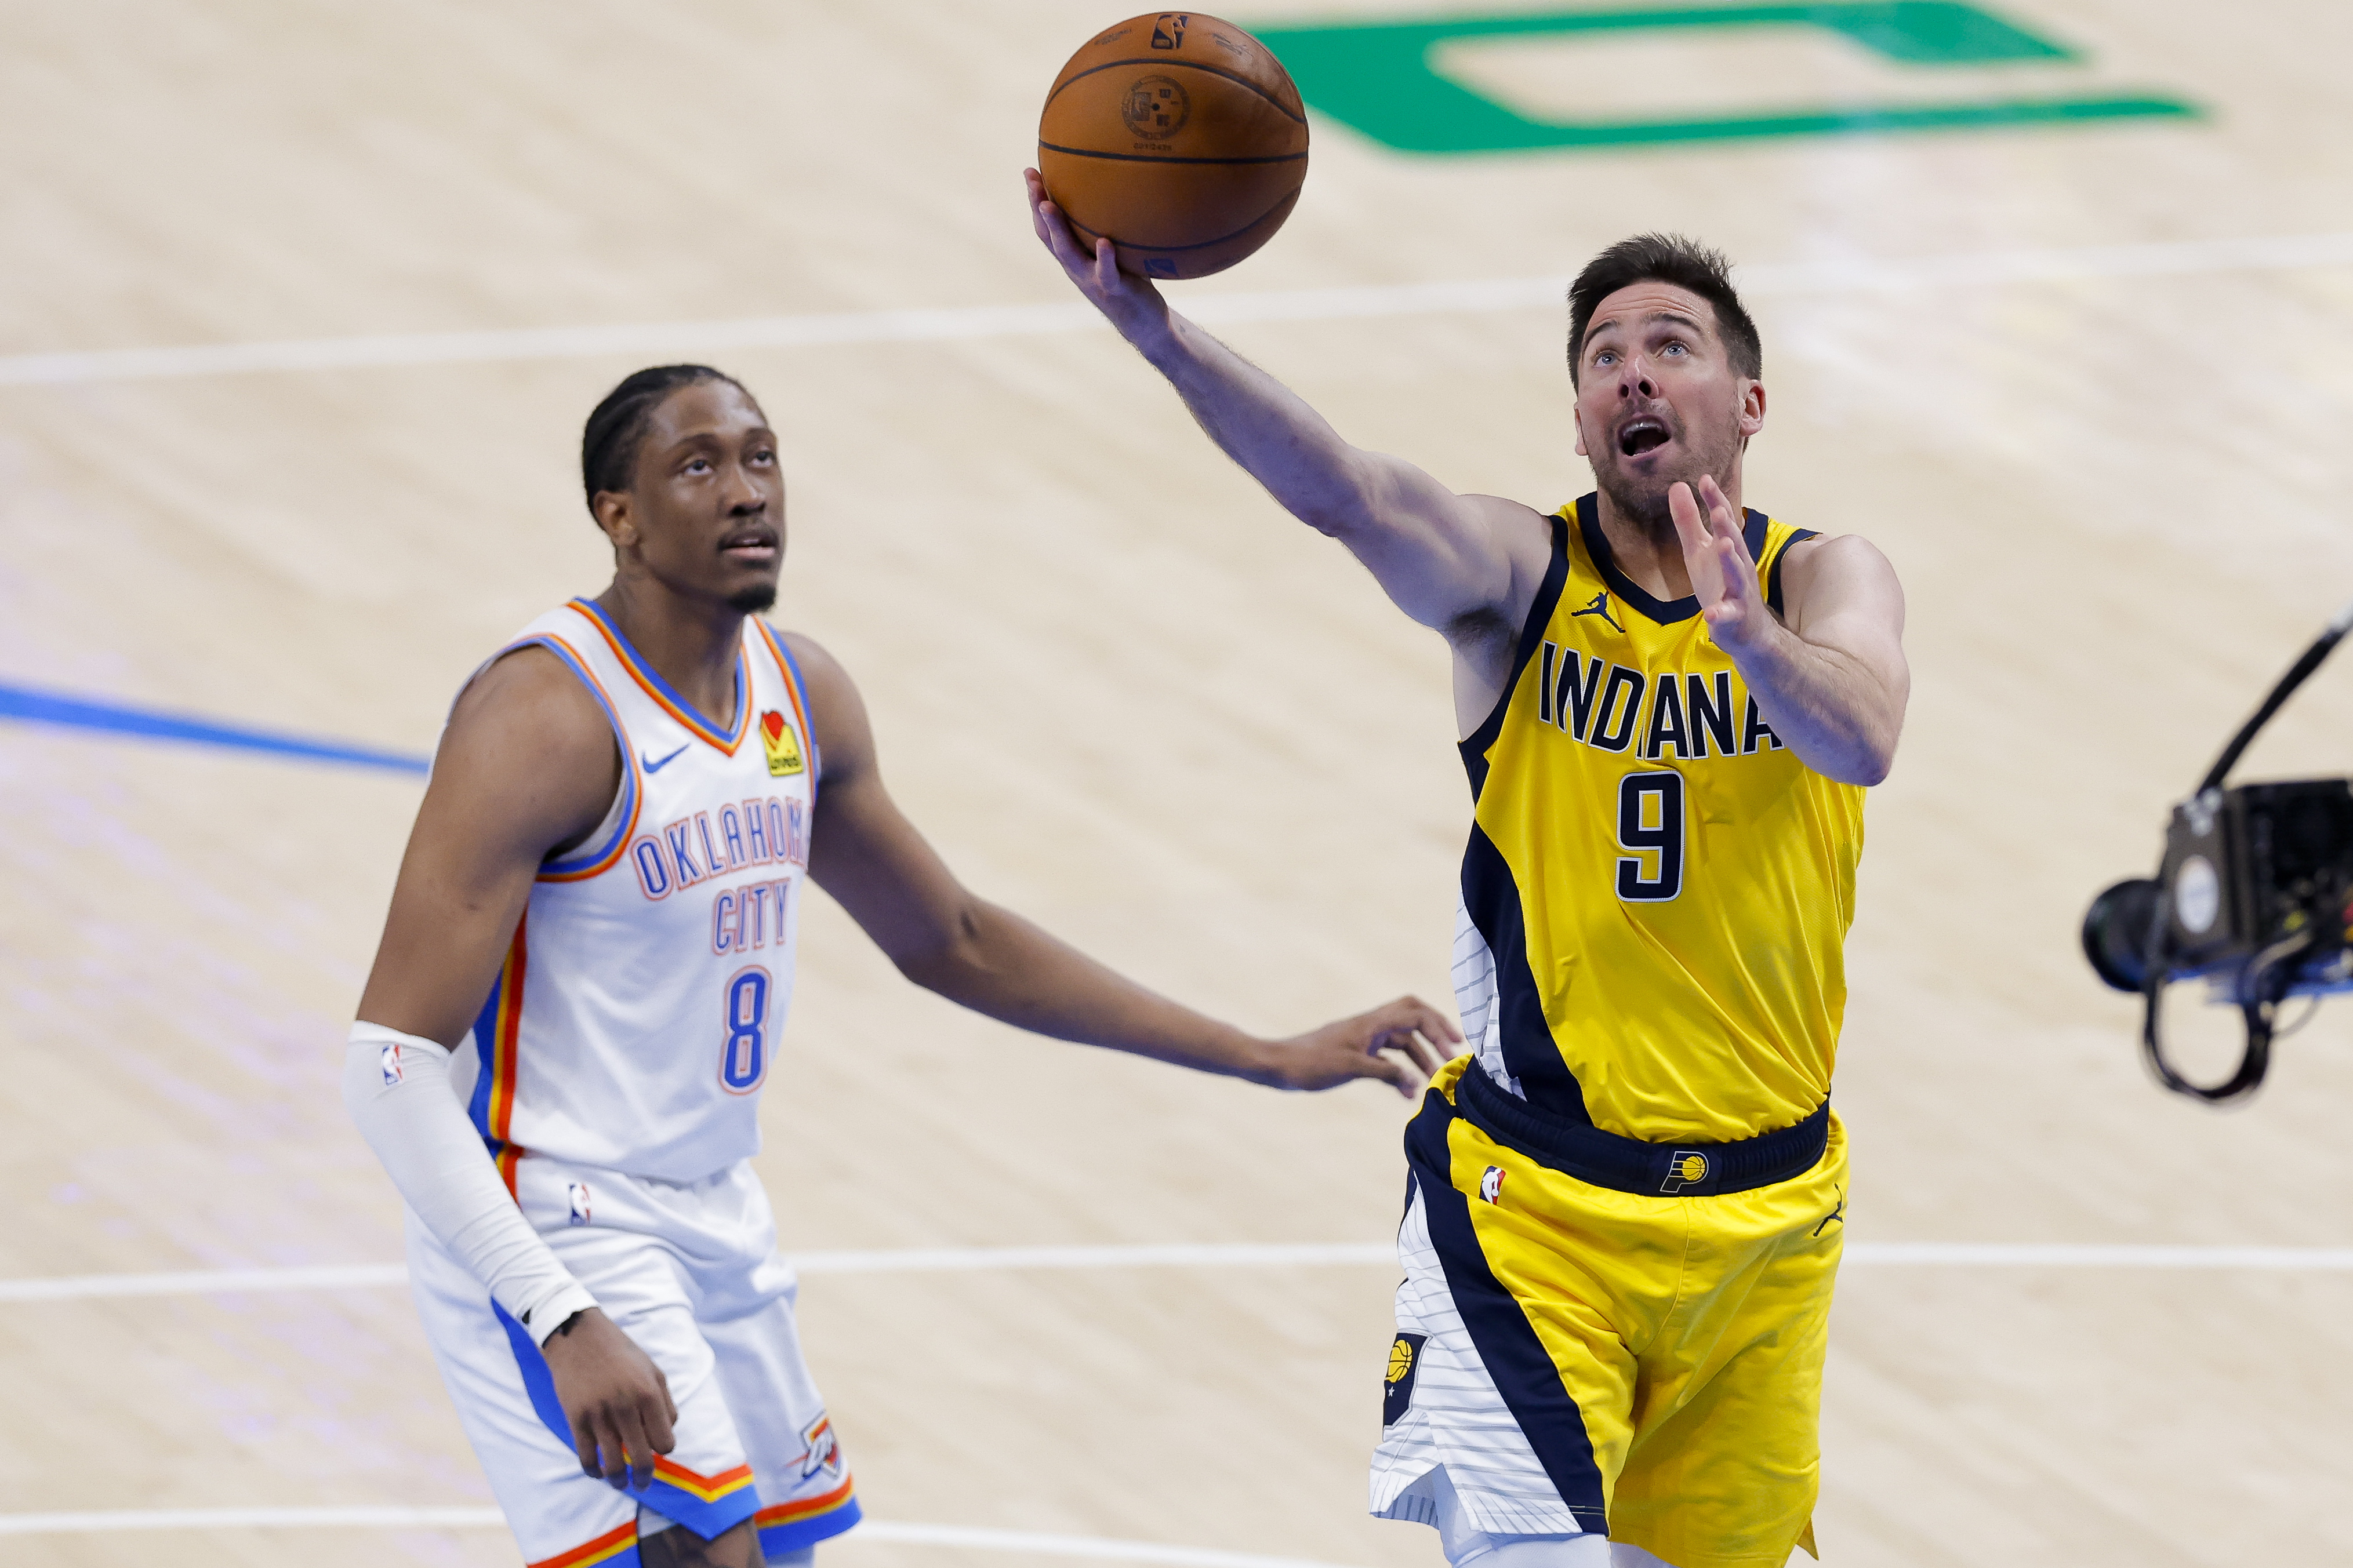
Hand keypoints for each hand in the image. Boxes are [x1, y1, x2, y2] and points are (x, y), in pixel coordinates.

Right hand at [539, 1308, 677, 1488]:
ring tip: (620, 1483)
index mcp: (649, 1394)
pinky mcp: (576, 1419)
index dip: (662, 1449)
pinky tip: (598, 1472)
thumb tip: (666, 1436)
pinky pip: (586, 1457)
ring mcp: (599, 1415)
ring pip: (613, 1464)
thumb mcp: (653, 1371)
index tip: (656, 1447)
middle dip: (645, 1478)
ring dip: (618, 1481)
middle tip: (643, 1484)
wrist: (579, 1337)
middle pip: (642, 1459)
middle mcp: (626, 1407)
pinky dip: (594, 1471)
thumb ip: (665, 1404)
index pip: (665, 1442)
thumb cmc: (621, 1353)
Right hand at [1025, 167, 1169, 342]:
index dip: (1036, 200)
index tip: (1030, 171)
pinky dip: (1104, 258)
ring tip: (1048, 204)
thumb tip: (1120, 185)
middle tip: (1032, 179)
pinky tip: (1105, 242)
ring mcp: (1091, 279)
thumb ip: (1110, 225)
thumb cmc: (1131, 279)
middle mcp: (1076, 267)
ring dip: (1057, 228)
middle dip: (1037, 205)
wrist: (1144, 324)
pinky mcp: (1113, 290)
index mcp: (1074, 256)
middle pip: (1048, 235)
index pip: (1047, 226)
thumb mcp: (1116, 250)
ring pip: (1067, 253)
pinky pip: (1106, 273)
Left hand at [1257, 996, 1460, 1098]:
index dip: (1438, 1027)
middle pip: (1412, 1019)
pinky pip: (1386, 1058)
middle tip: (1451, 1053)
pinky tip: (1404, 1092)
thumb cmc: (1310, 1064)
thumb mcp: (1351, 1068)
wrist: (1279, 1067)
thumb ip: (1386, 1073)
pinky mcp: (1356, 1053)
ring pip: (1401, 1042)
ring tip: (1431, 1081)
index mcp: (1371, 1023)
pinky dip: (1399, 1071)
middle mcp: (1370, 1026)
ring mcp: (1363, 1039)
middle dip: (1434, 1033)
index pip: (1413, 1013)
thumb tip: (1416, 1082)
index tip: (1454, 1047)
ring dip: (1418, 1059)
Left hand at [1668, 475, 1771, 655]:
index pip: (1723, 520)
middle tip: (1719, 510)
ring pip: (1737, 574)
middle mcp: (1738, 565)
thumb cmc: (1720, 584)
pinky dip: (1721, 613)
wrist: (1745, 628)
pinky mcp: (1735, 615)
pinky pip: (1728, 614)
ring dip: (1730, 560)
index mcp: (1728, 548)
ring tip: (1721, 545)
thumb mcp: (1699, 552)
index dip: (1715, 501)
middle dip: (1727, 527)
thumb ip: (1689, 521)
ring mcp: (1739, 591)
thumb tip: (1677, 486)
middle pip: (1734, 543)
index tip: (1704, 479)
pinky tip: (1711, 613)